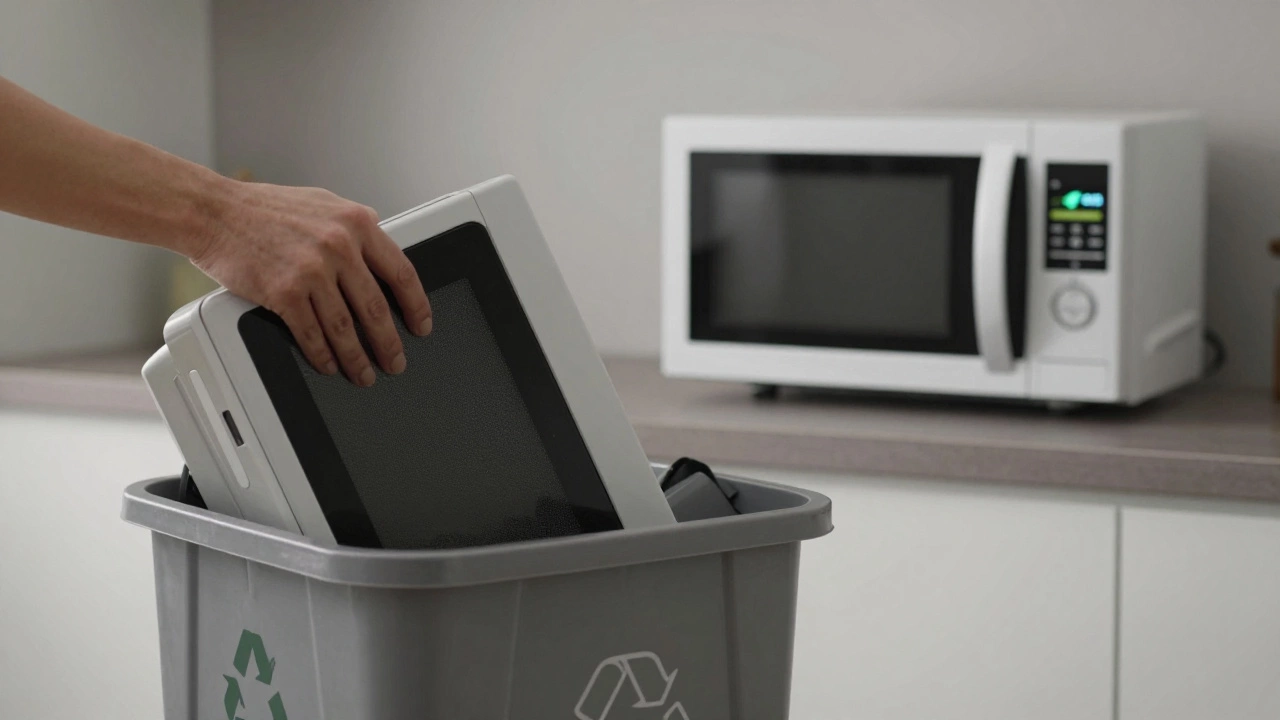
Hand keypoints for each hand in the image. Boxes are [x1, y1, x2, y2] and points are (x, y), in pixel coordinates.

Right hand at [189, 180, 431, 385]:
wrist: (214, 212)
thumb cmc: (264, 208)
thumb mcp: (323, 203)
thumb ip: (354, 226)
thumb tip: (380, 247)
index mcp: (356, 223)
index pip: (402, 272)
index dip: (416, 306)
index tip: (421, 325)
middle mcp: (339, 245)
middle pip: (376, 308)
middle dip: (389, 343)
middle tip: (396, 362)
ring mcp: (312, 270)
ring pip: (345, 327)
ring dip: (357, 358)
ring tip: (364, 374)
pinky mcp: (285, 292)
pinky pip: (312, 334)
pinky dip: (324, 355)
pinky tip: (329, 364)